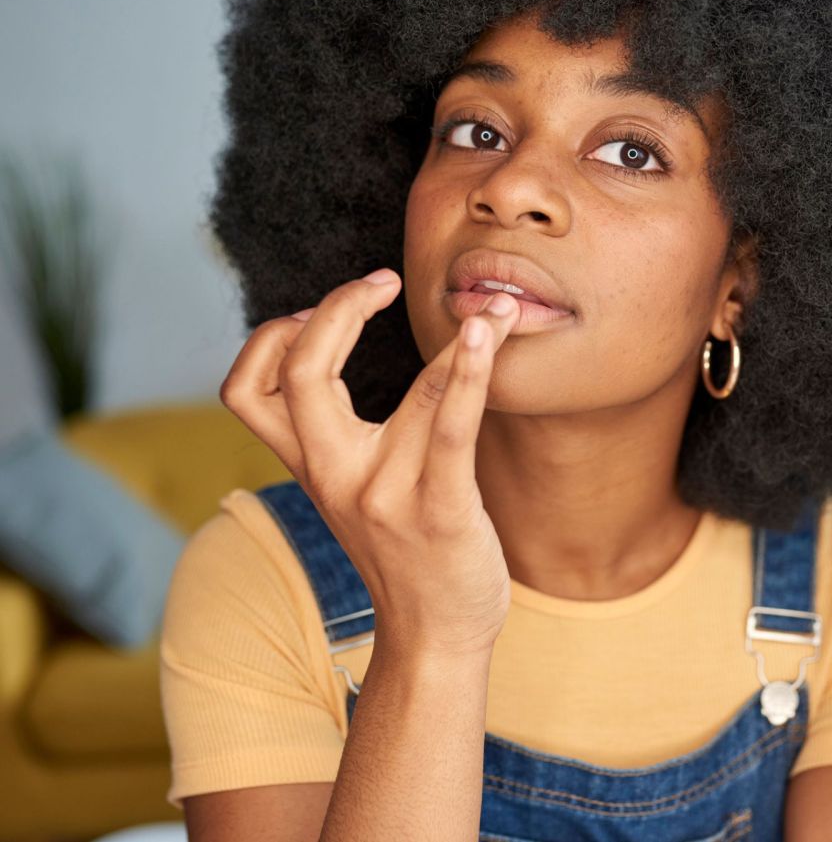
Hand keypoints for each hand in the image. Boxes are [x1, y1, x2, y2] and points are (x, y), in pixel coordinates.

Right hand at [219, 267, 520, 658]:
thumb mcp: (352, 486)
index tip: (324, 306)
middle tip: (381, 282)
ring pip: (410, 393)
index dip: (271, 334)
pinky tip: (491, 332)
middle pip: (296, 375)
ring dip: (458, 336)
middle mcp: (336, 477)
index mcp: (311, 467)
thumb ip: (338, 428)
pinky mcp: (441, 510)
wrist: (434, 638)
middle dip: (333, 310)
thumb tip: (340, 340)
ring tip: (493, 303)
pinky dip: (472, 370)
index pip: (248, 389)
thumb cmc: (404, 549)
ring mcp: (387, 495)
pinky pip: (454, 426)